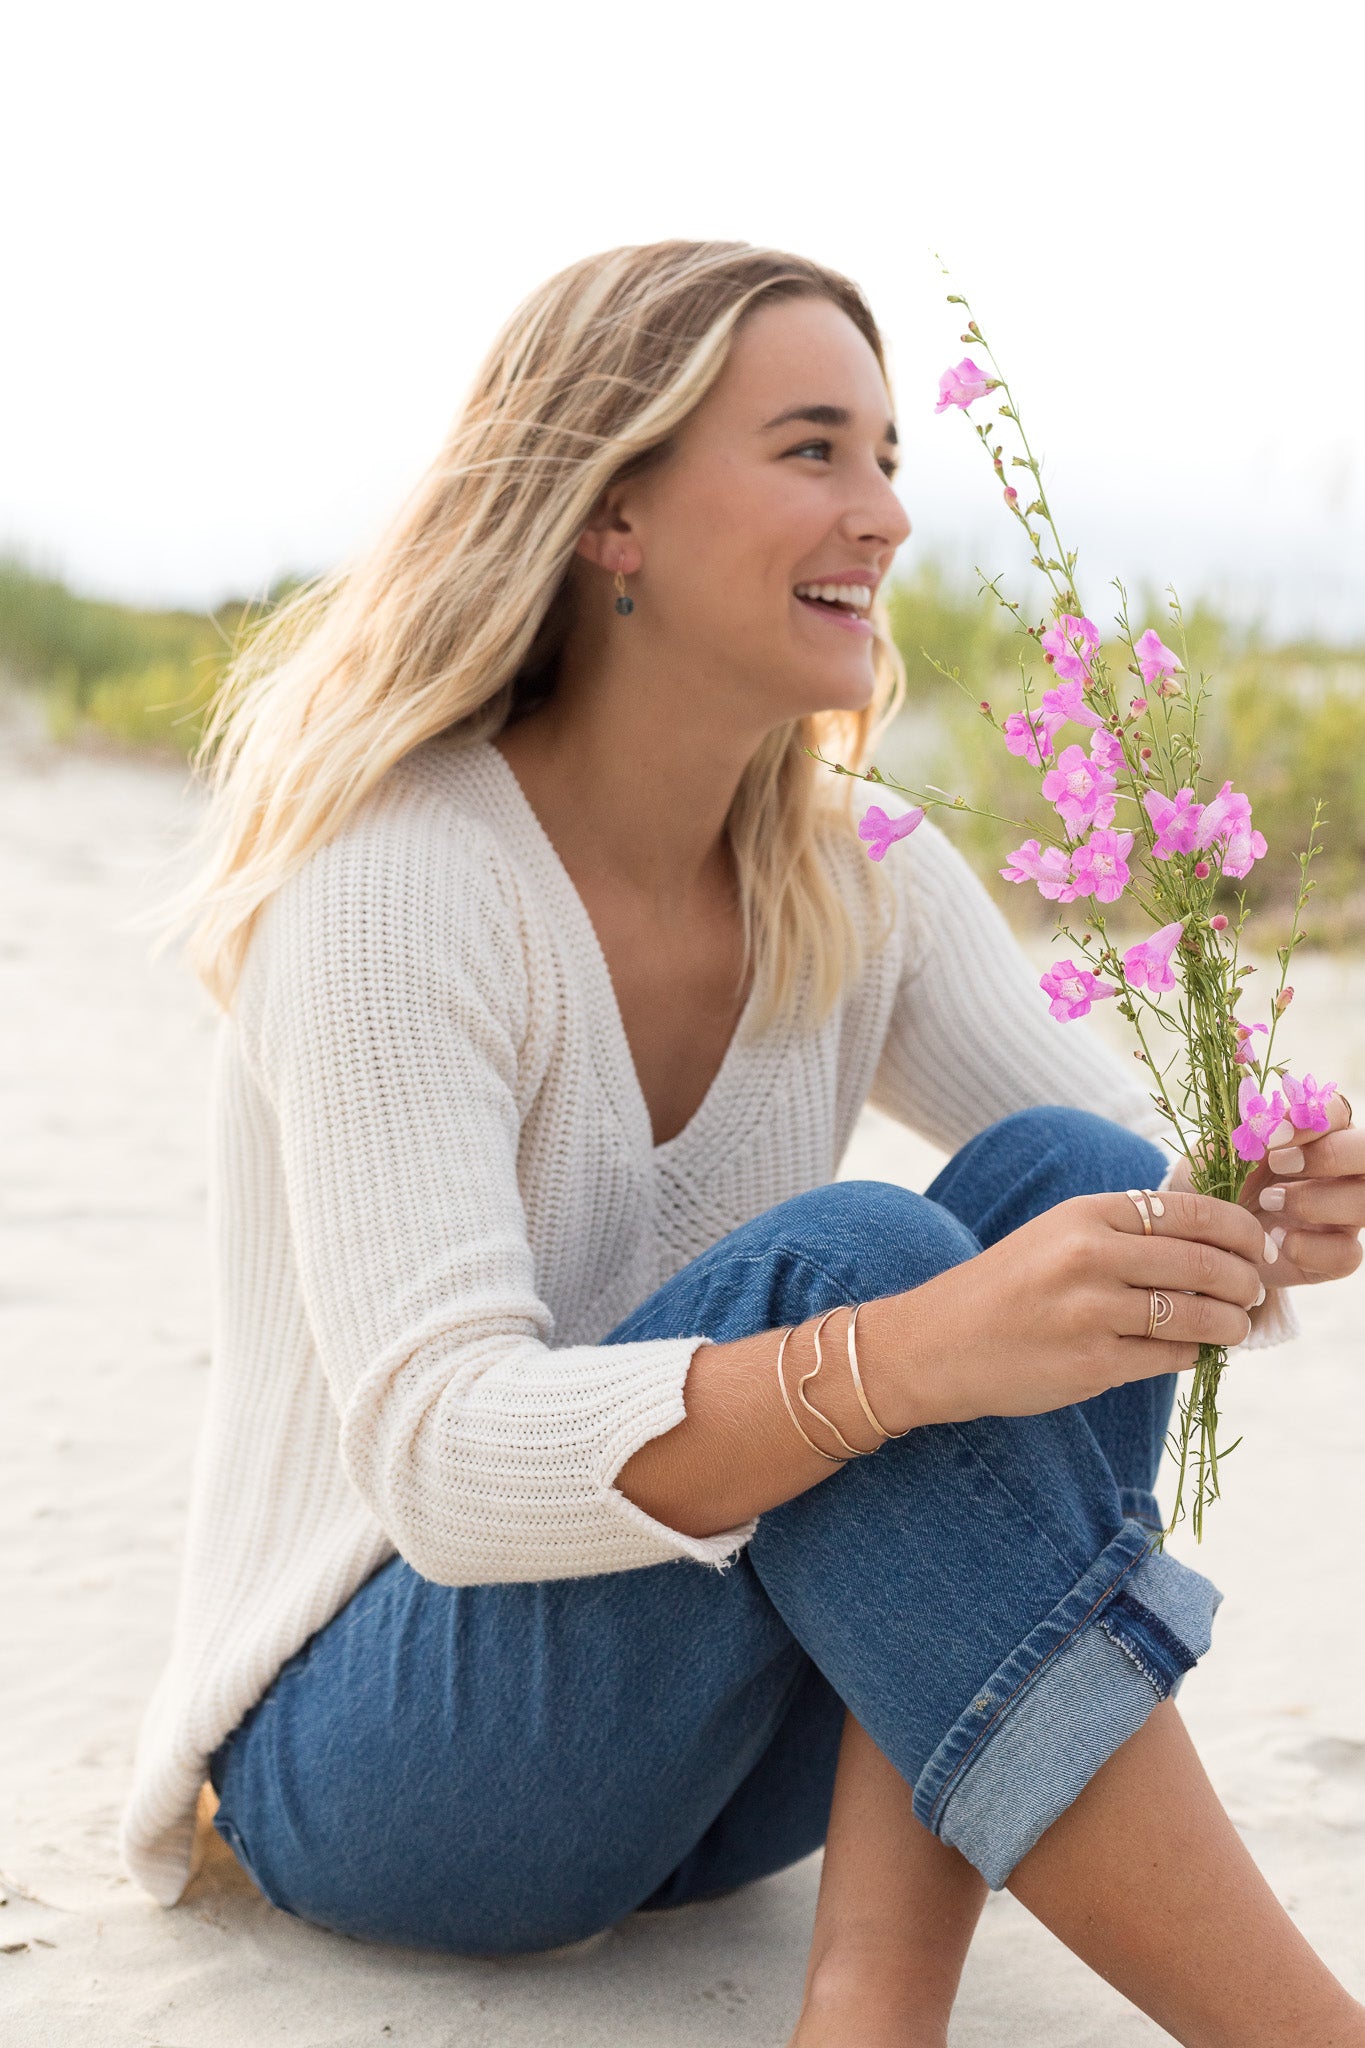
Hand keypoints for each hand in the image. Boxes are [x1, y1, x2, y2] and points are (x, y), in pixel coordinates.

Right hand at [903, 1187, 1268, 1424]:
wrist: (935, 1344)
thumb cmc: (1005, 1289)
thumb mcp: (1057, 1234)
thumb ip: (1124, 1230)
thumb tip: (1212, 1240)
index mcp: (1085, 1213)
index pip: (1192, 1211)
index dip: (1240, 1230)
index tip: (1257, 1247)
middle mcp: (1090, 1255)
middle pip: (1204, 1264)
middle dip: (1245, 1282)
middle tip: (1255, 1293)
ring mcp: (1091, 1311)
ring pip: (1197, 1316)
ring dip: (1230, 1324)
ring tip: (1235, 1327)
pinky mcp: (1093, 1364)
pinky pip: (1170, 1357)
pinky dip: (1192, 1354)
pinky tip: (1189, 1351)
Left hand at [1172, 1093, 1362, 1291]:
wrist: (1201, 1238)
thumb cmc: (1214, 1184)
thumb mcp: (1216, 1155)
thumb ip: (1241, 1133)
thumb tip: (1263, 1120)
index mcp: (1315, 1136)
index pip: (1337, 1112)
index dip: (1312, 1119)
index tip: (1273, 1131)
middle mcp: (1339, 1173)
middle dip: (1331, 1155)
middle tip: (1279, 1164)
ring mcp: (1342, 1216)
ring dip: (1317, 1201)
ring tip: (1269, 1200)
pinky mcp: (1334, 1256)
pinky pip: (1348, 1254)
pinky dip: (1311, 1248)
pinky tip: (1276, 1241)